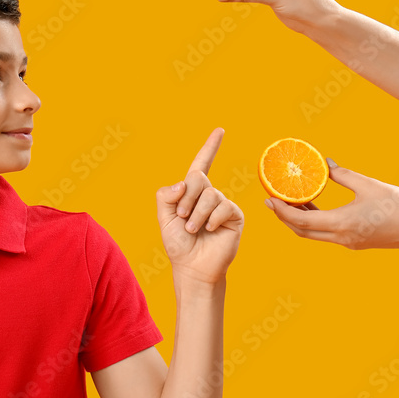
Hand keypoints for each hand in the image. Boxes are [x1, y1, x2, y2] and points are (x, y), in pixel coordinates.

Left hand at [157, 128, 243, 284]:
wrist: (193, 267)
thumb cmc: (178, 243)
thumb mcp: (164, 218)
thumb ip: (166, 196)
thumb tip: (182, 183)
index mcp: (191, 192)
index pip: (201, 164)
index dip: (210, 147)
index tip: (220, 130)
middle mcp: (209, 194)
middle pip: (197, 178)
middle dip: (185, 198)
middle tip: (182, 218)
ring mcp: (223, 204)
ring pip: (209, 195)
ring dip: (196, 215)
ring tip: (193, 230)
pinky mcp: (234, 215)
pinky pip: (222, 207)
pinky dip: (210, 219)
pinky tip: (209, 230)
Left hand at [265, 160, 398, 249]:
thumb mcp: (369, 185)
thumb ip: (343, 175)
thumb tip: (325, 162)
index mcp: (343, 224)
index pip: (301, 222)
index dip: (282, 211)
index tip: (269, 200)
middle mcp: (342, 238)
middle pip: (302, 232)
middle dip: (284, 217)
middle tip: (272, 201)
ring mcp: (348, 243)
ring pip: (314, 234)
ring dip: (299, 220)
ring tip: (290, 201)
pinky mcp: (355, 243)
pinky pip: (326, 234)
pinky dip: (315, 222)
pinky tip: (313, 207)